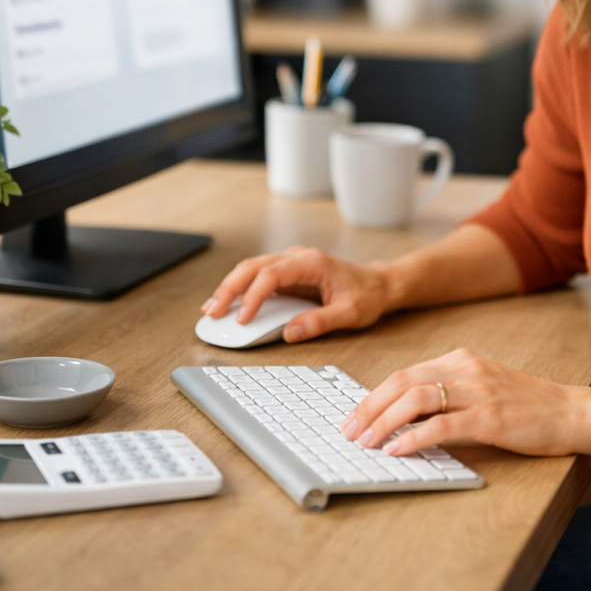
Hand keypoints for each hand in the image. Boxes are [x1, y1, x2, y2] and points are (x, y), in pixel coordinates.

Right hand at [201, 246, 390, 342]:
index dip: (253, 296)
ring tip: (211, 309)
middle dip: (230, 288)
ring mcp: (292, 262)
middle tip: (213, 313)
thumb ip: (320, 322)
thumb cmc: (367, 295)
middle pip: (254, 266)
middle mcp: (298, 257)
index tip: (242, 319)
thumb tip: (290, 333)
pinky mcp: (288, 272)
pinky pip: (258, 276)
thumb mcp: (350, 313)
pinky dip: (240, 289)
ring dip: (230, 287)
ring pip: (251, 268)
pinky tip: (228, 304)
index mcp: (313, 263)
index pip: (273, 274)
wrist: (379, 284)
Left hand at [341, 348, 582, 457]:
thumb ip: (448, 393)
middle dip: (369, 407)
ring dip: (384, 421)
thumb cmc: (526, 405)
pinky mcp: (491, 418)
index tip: (354, 416)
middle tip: (349, 431)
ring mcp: (479, 392)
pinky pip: (442, 426)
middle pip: (403, 381)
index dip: (374, 395)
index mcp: (461, 359)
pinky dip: (413, 438)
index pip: (405, 373)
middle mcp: (466, 369)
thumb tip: (403, 415)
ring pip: (417, 399)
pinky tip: (397, 450)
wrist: (571, 412)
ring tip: (366, 442)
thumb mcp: (482, 388)